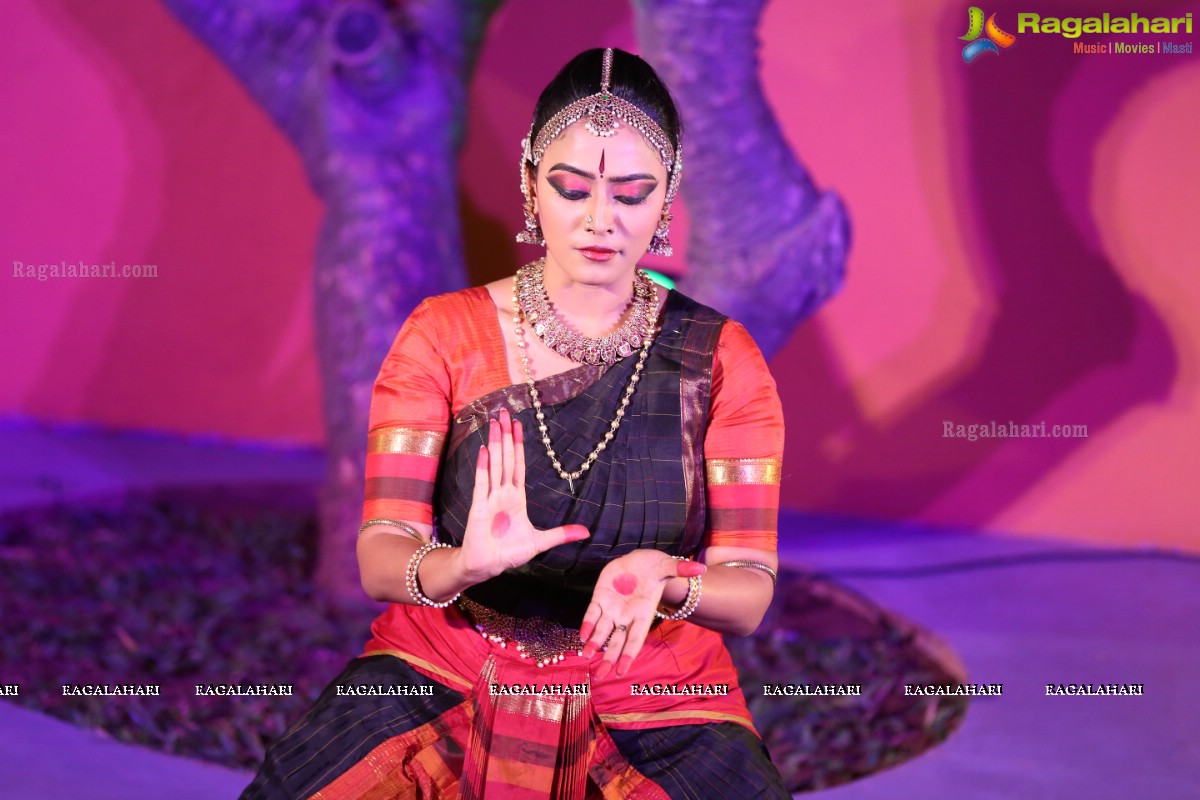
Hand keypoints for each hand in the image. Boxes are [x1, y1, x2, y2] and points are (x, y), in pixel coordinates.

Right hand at [454, 408, 588, 583]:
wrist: (486, 567)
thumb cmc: (508, 553)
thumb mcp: (540, 542)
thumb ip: (561, 535)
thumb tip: (586, 532)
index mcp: (516, 497)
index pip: (518, 465)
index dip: (519, 445)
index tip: (518, 425)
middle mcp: (502, 493)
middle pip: (506, 459)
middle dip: (506, 436)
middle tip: (504, 412)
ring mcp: (490, 498)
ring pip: (494, 465)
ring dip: (496, 444)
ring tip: (496, 423)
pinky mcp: (478, 507)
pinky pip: (481, 483)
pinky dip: (483, 466)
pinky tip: (484, 450)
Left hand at [579, 550, 705, 678]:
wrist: (639, 560)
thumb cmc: (655, 567)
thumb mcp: (666, 566)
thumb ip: (679, 569)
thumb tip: (700, 569)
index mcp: (644, 613)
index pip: (635, 638)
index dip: (628, 654)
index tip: (621, 671)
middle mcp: (627, 615)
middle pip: (617, 641)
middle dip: (609, 657)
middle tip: (601, 675)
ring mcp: (613, 608)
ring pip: (602, 630)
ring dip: (594, 643)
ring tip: (585, 656)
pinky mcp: (600, 597)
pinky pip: (592, 613)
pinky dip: (587, 624)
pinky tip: (582, 636)